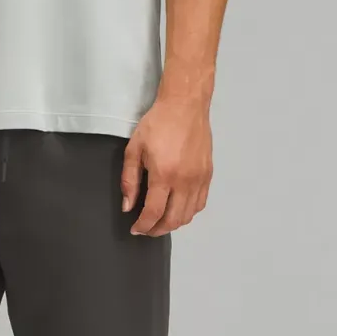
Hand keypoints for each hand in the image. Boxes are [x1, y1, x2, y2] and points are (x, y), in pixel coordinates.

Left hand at [120, 96, 212, 235]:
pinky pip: (200, 203)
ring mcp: (200, 179)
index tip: (135, 229)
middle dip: (157, 230)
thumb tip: (128, 206)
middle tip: (146, 229)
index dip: (143, 225)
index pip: (154, 212)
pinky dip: (188, 212)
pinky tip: (177, 209)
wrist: (185, 106)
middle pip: (174, 220)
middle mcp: (185, 181)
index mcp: (164, 174)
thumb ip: (130, 180)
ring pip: (189, 215)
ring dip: (173, 224)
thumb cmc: (157, 124)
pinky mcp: (208, 175)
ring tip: (160, 221)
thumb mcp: (134, 149)